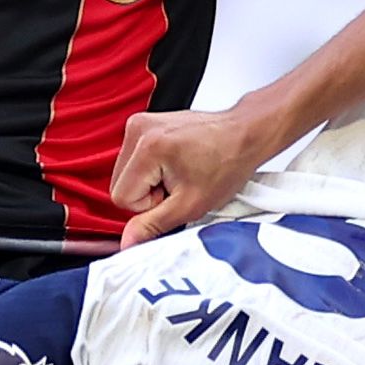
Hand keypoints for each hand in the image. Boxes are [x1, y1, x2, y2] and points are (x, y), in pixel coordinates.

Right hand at [114, 103, 281, 245]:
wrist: (244, 135)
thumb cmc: (228, 163)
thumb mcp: (191, 205)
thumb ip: (153, 225)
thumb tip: (127, 242)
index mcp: (148, 147)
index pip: (121, 198)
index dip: (149, 206)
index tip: (174, 195)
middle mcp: (139, 129)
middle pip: (120, 184)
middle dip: (148, 192)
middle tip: (179, 185)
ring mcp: (141, 122)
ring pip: (126, 173)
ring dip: (150, 180)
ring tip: (180, 173)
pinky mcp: (145, 122)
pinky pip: (134, 159)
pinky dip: (152, 167)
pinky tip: (176, 163)